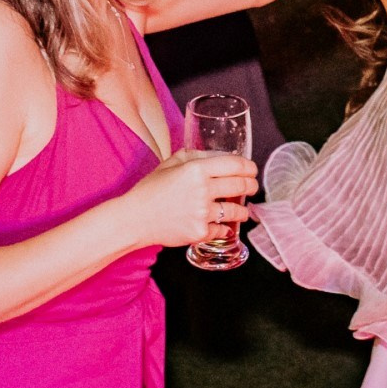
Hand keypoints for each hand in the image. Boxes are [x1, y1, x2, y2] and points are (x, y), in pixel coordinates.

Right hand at [122, 148, 258, 249]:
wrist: (134, 219)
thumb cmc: (150, 190)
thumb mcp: (170, 164)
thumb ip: (194, 156)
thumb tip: (215, 156)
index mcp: (196, 170)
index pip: (234, 164)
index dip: (248, 167)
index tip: (252, 170)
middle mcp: (202, 190)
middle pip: (240, 186)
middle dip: (251, 186)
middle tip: (252, 187)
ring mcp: (202, 213)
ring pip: (235, 211)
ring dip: (243, 211)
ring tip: (243, 211)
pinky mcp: (200, 232)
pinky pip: (222, 230)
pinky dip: (224, 228)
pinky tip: (224, 226)